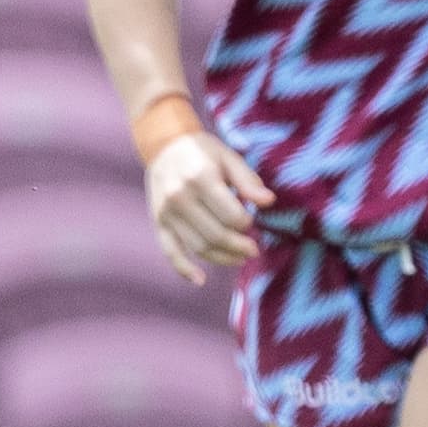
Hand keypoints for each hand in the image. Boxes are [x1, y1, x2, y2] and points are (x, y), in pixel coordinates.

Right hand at [145, 131, 271, 283]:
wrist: (165, 146)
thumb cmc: (203, 152)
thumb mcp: (229, 157)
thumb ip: (248, 181)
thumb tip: (269, 202)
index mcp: (200, 177)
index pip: (231, 215)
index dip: (246, 223)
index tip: (251, 221)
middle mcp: (180, 196)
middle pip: (216, 235)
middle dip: (239, 246)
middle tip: (254, 250)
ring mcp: (166, 212)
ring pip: (198, 247)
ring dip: (222, 258)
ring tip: (240, 258)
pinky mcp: (158, 223)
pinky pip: (170, 251)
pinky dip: (184, 269)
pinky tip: (200, 280)